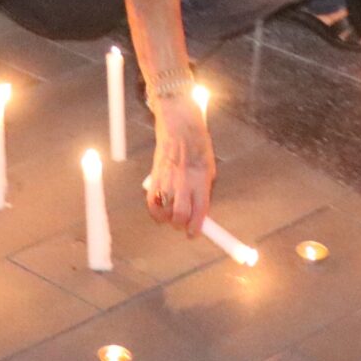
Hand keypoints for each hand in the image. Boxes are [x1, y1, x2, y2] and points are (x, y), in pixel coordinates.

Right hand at [144, 90, 215, 233]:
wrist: (179, 126)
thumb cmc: (198, 146)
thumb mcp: (209, 168)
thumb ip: (204, 190)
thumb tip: (201, 212)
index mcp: (201, 180)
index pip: (199, 211)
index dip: (197, 227)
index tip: (194, 233)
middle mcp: (183, 182)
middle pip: (180, 216)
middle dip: (181, 225)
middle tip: (183, 225)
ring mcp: (167, 180)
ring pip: (165, 212)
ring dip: (168, 218)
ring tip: (172, 215)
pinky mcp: (154, 177)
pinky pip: (151, 202)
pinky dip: (155, 211)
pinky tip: (160, 211)